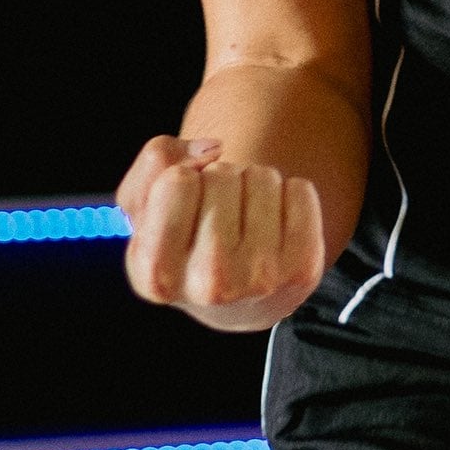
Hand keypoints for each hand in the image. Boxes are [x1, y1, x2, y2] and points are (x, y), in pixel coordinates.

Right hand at [117, 134, 329, 330]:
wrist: (235, 301)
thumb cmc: (183, 240)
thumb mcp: (145, 206)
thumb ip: (155, 162)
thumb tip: (214, 148)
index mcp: (156, 274)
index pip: (176, 181)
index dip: (182, 177)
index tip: (185, 204)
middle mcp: (209, 285)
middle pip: (221, 175)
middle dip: (219, 179)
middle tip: (218, 213)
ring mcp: (261, 280)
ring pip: (262, 176)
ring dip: (253, 184)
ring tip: (244, 219)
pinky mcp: (303, 269)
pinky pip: (300, 189)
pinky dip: (289, 193)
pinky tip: (274, 226)